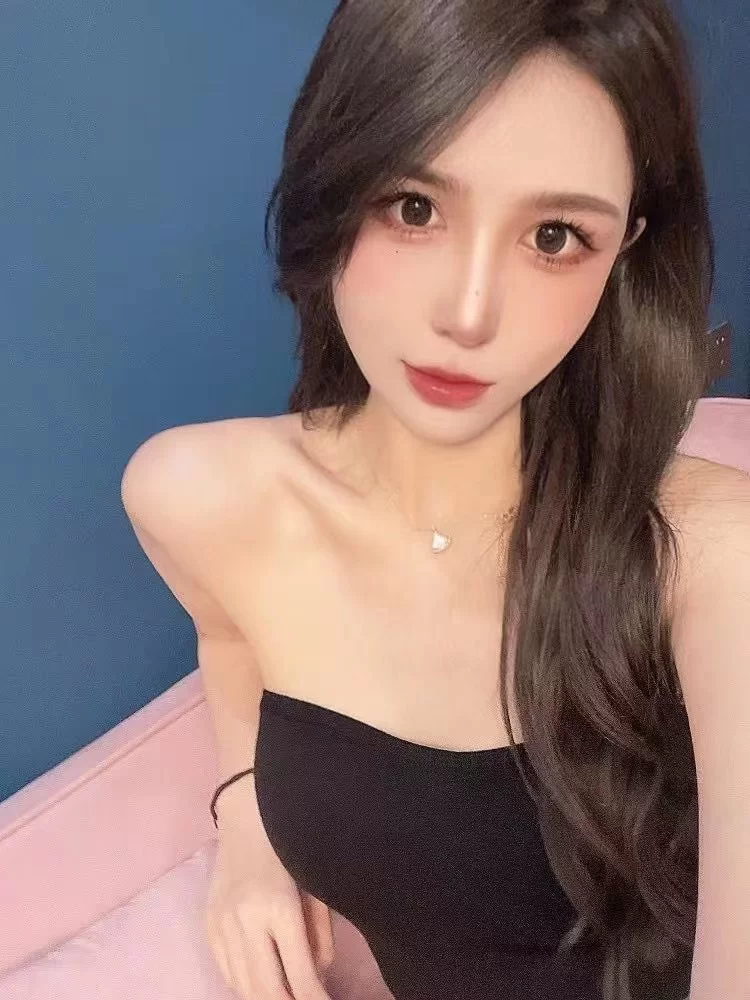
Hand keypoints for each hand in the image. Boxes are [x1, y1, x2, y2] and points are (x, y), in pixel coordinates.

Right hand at [205, 823, 334, 998]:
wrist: (247, 816)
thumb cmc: (290, 846)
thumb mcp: (314, 885)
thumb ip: (319, 933)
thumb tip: (319, 974)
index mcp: (278, 907)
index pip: (298, 974)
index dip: (314, 999)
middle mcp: (245, 921)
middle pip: (266, 990)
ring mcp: (221, 925)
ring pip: (243, 987)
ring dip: (265, 996)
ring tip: (287, 994)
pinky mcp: (208, 926)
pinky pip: (226, 972)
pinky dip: (246, 985)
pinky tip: (263, 982)